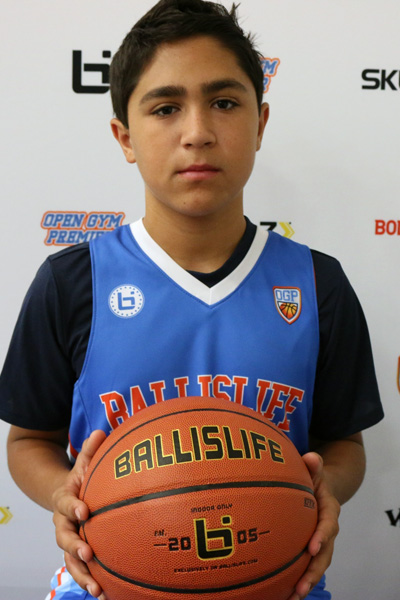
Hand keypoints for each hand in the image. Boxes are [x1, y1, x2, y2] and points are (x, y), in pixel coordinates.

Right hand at [52, 430, 106, 598]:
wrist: (65, 496)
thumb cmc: (81, 480)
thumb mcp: (83, 464)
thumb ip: (90, 451)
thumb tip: (100, 432)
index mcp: (65, 499)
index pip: (66, 503)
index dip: (73, 507)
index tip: (85, 511)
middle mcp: (63, 522)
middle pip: (63, 537)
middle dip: (74, 546)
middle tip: (87, 553)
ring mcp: (68, 539)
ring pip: (69, 559)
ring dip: (82, 573)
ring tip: (96, 588)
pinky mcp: (76, 552)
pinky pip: (80, 568)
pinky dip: (90, 580)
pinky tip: (104, 594)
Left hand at [288, 452, 339, 599]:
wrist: (321, 486)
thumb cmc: (313, 477)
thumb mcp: (314, 469)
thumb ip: (314, 464)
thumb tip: (311, 457)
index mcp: (329, 509)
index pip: (328, 524)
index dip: (322, 536)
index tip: (312, 548)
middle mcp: (328, 529)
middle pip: (325, 553)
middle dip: (314, 571)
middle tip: (301, 586)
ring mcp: (320, 540)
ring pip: (317, 564)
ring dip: (307, 581)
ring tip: (293, 596)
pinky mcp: (311, 547)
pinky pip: (307, 564)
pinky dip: (299, 578)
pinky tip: (285, 592)